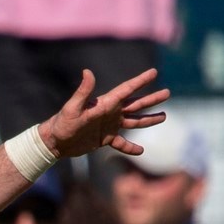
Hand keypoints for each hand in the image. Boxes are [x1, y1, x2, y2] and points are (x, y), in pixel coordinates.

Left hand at [40, 68, 170, 162]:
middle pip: (135, 104)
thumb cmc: (62, 122)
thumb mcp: (73, 107)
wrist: (55, 142)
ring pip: (134, 121)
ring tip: (164, 116)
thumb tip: (87, 72)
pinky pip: (121, 143)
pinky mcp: (105, 139)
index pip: (127, 90)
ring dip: (148, 119)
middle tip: (168, 92)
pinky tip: (141, 150)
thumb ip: (83, 91)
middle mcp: (110, 112)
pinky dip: (130, 147)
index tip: (154, 72)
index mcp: (106, 103)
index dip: (140, 81)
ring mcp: (109, 126)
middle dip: (151, 99)